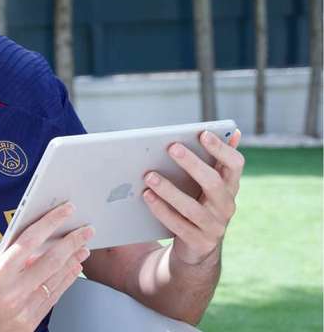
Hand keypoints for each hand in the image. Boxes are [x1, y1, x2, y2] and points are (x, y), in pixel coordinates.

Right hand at [0, 203, 92, 331]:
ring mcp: (23, 312)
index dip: (50, 223)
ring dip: (72, 263)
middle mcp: (13, 294)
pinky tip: (70, 274)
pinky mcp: (28, 326)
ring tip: (82, 249)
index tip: (65, 211)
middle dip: (72, 243)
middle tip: (85, 230)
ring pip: (56, 281)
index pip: (30, 241)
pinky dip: (63, 284)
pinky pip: (51, 300)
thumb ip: (8, 263)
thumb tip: (33, 249)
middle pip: (51, 261)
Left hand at [142, 128, 243, 265]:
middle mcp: (227, 206)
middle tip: (171, 147)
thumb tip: (236, 132)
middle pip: (214, 183)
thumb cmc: (200, 205)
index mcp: (230, 187)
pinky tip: (146, 196)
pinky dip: (161, 210)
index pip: (235, 165)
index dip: (222, 149)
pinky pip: (178, 225)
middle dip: (193, 164)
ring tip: (149, 175)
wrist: (197, 249)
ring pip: (192, 207)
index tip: (203, 134)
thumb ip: (216, 161)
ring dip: (169, 190)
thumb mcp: (210, 185)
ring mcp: (214, 227)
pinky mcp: (199, 242)